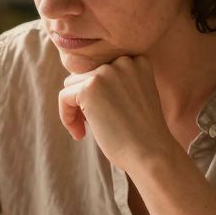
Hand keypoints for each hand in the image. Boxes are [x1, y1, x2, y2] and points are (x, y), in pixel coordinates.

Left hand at [58, 55, 173, 170]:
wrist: (151, 154)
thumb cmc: (142, 134)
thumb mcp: (135, 97)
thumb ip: (115, 83)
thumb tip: (77, 78)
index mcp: (137, 60)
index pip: (102, 68)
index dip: (98, 92)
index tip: (104, 114)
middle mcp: (123, 61)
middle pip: (85, 75)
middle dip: (84, 100)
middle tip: (92, 125)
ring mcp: (106, 73)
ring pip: (72, 85)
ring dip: (75, 108)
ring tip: (85, 130)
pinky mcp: (89, 88)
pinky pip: (64, 97)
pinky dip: (66, 116)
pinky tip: (80, 134)